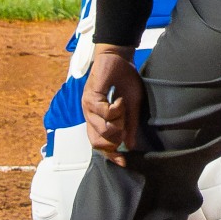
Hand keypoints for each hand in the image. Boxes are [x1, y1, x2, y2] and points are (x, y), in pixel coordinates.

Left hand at [82, 47, 142, 165]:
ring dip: (117, 122)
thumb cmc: (124, 79)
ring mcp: (88, 107)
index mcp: (98, 119)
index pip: (99, 145)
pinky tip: (120, 100)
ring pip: (102, 130)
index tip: (124, 162)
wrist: (118, 57)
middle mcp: (90, 116)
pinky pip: (105, 113)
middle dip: (116, 139)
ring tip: (123, 108)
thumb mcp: (132, 104)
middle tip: (125, 124)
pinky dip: (116, 109)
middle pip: (98, 143)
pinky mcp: (90, 97)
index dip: (111, 156)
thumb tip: (130, 145)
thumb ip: (130, 125)